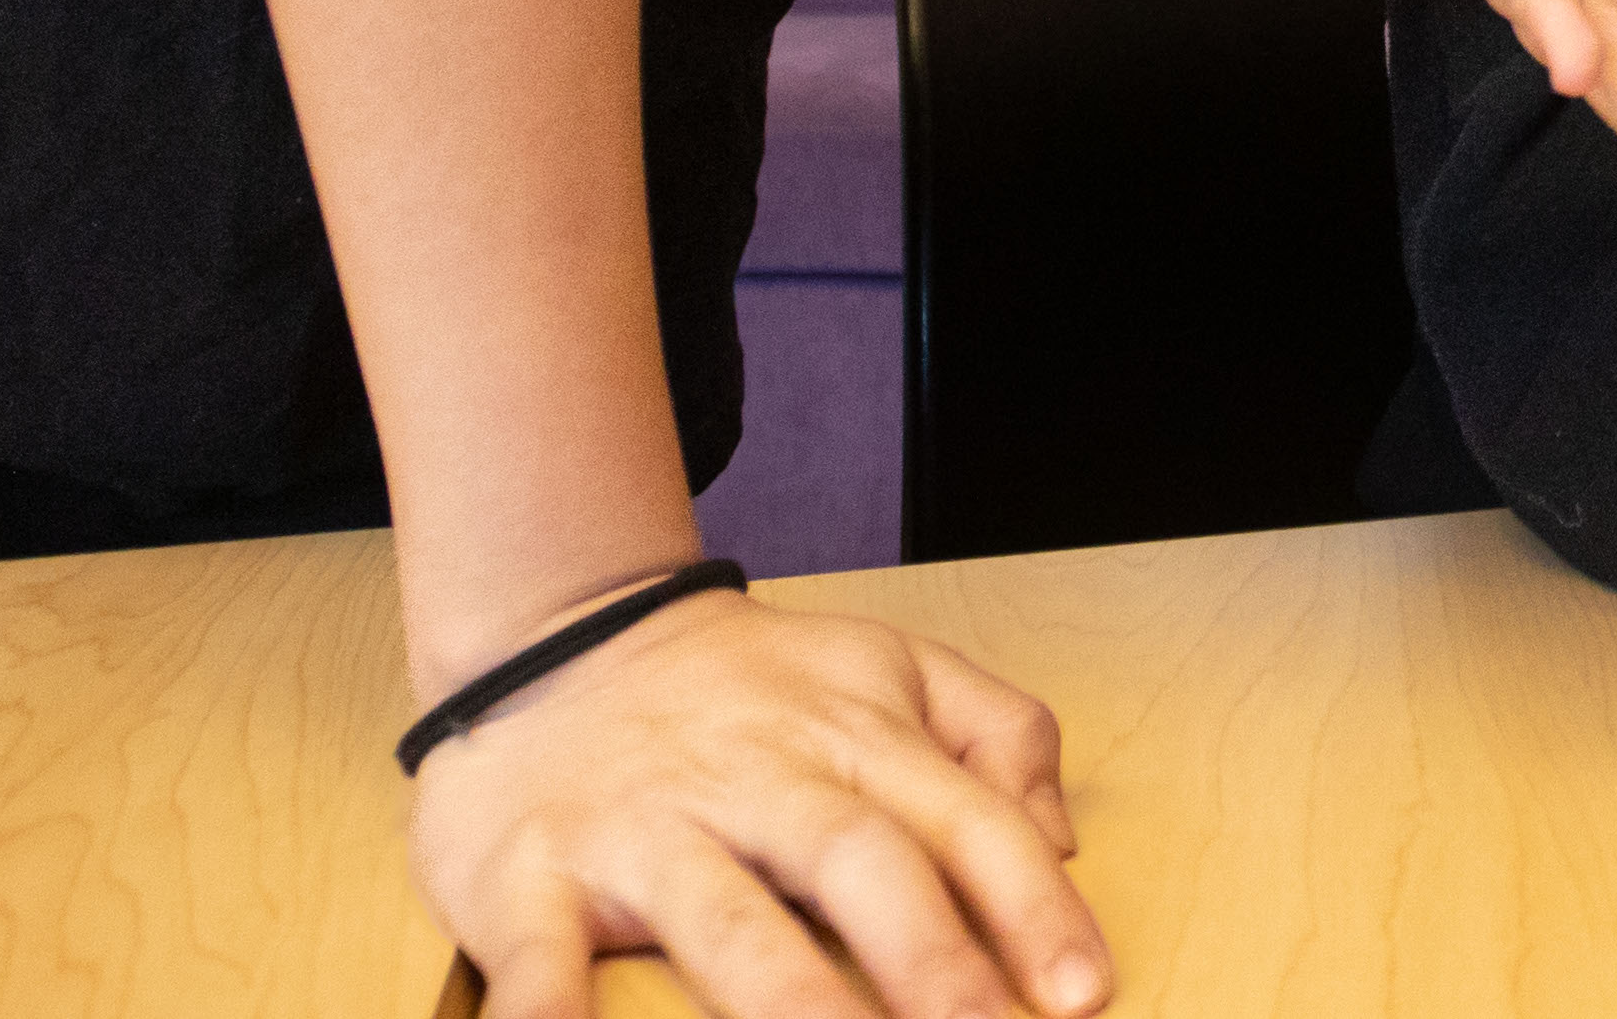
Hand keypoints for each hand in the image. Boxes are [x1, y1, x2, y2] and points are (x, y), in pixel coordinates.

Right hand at [414, 582, 1107, 1018]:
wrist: (556, 634)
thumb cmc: (748, 685)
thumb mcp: (891, 666)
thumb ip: (996, 733)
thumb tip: (1063, 838)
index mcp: (855, 736)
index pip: (966, 822)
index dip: (1033, 908)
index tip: (1086, 992)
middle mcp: (757, 781)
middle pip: (859, 864)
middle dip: (929, 959)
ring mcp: (644, 828)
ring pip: (726, 917)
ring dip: (786, 998)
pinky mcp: (531, 873)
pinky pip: (537, 952)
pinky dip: (545, 1011)